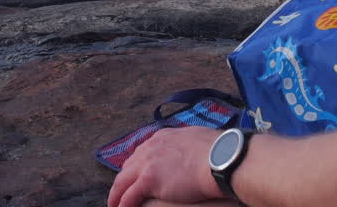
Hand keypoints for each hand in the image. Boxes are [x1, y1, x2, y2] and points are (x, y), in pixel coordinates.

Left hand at [108, 127, 224, 206]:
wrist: (221, 158)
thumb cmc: (219, 151)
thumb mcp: (198, 139)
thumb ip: (188, 145)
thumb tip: (193, 152)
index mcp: (163, 136)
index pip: (143, 152)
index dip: (138, 166)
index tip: (137, 175)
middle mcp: (151, 146)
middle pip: (129, 166)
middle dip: (124, 180)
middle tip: (122, 192)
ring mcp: (148, 162)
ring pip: (123, 181)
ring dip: (117, 195)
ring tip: (114, 205)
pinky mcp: (149, 179)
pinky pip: (129, 196)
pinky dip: (122, 204)